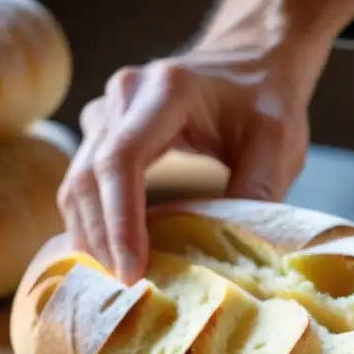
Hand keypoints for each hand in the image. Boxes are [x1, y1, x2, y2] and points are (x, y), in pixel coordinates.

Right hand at [57, 0, 353, 283]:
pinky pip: (82, 183)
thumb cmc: (266, 102)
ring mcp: (108, 111)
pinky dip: (92, 223)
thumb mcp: (277, 146)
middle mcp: (125, 95)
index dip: (120, 221)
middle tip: (124, 292)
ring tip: (116, 284)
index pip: (121, 160)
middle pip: (88, 176)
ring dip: (90, 236)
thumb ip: (256, 193)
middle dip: (101, 240)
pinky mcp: (103, 131)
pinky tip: (110, 258)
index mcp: (166, 91)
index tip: (131, 270)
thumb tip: (228, 257)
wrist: (252, 62)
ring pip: (76, 183)